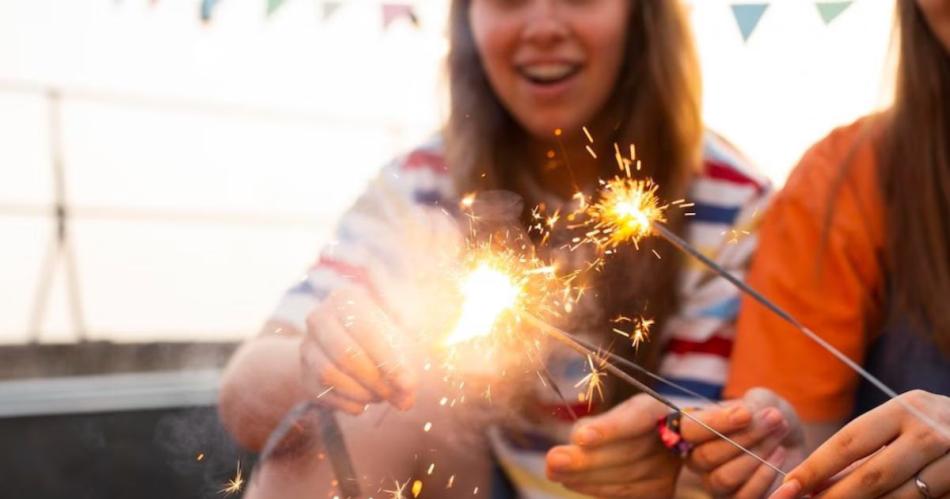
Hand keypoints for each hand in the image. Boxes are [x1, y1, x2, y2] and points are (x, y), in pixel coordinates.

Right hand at [299, 285, 416, 414]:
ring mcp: (307, 346)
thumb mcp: (400, 331)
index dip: (389, 361)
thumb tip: (407, 391)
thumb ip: (409, 355)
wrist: (350, 343)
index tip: (409, 383)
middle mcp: (320, 317)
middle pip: (346, 354)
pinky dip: (349, 403)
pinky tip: (365, 402)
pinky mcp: (304, 373)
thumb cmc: (383, 334)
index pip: (367, 332)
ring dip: (362, 392)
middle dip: (376, 380)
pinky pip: (323, 394)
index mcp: (346, 299)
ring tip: (383, 396)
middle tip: (399, 395)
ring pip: (330, 375)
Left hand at [545, 394, 681, 497]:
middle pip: (628, 452)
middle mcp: (670, 439)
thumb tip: (578, 440)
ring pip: (624, 478)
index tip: (581, 437)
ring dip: (585, 477)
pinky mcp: (662, 492)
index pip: (638, 415)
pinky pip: (625, 494)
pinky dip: (595, 488)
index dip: (610, 428)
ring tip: (554, 472)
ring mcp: (669, 470)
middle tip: (552, 460)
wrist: (656, 447)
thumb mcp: (614, 415)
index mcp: (656, 409)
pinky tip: (571, 483)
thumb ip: (598, 424)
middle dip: (586, 459)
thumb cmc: (626, 425)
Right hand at [682, 388, 805, 497]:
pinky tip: (780, 456)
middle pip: (706, 456)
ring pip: (723, 478)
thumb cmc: (769, 417)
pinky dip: (765, 477)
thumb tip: (745, 416)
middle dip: (744, 437)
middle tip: (774, 420)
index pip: (689, 430)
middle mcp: (698, 460)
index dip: (716, 423)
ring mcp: (715, 484)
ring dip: (756, 457)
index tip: (746, 414)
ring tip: (779, 440)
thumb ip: (751, 406)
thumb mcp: (762, 401)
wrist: (793, 440)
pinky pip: (743, 497)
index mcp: (695, 431)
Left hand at [770, 390, 949, 498]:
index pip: (850, 441)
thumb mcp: (899, 423)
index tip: (789, 485)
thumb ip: (863, 449)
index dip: (816, 467)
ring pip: (900, 498)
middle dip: (835, 496)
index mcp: (906, 409)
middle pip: (872, 475)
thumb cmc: (929, 427)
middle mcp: (931, 433)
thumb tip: (815, 481)